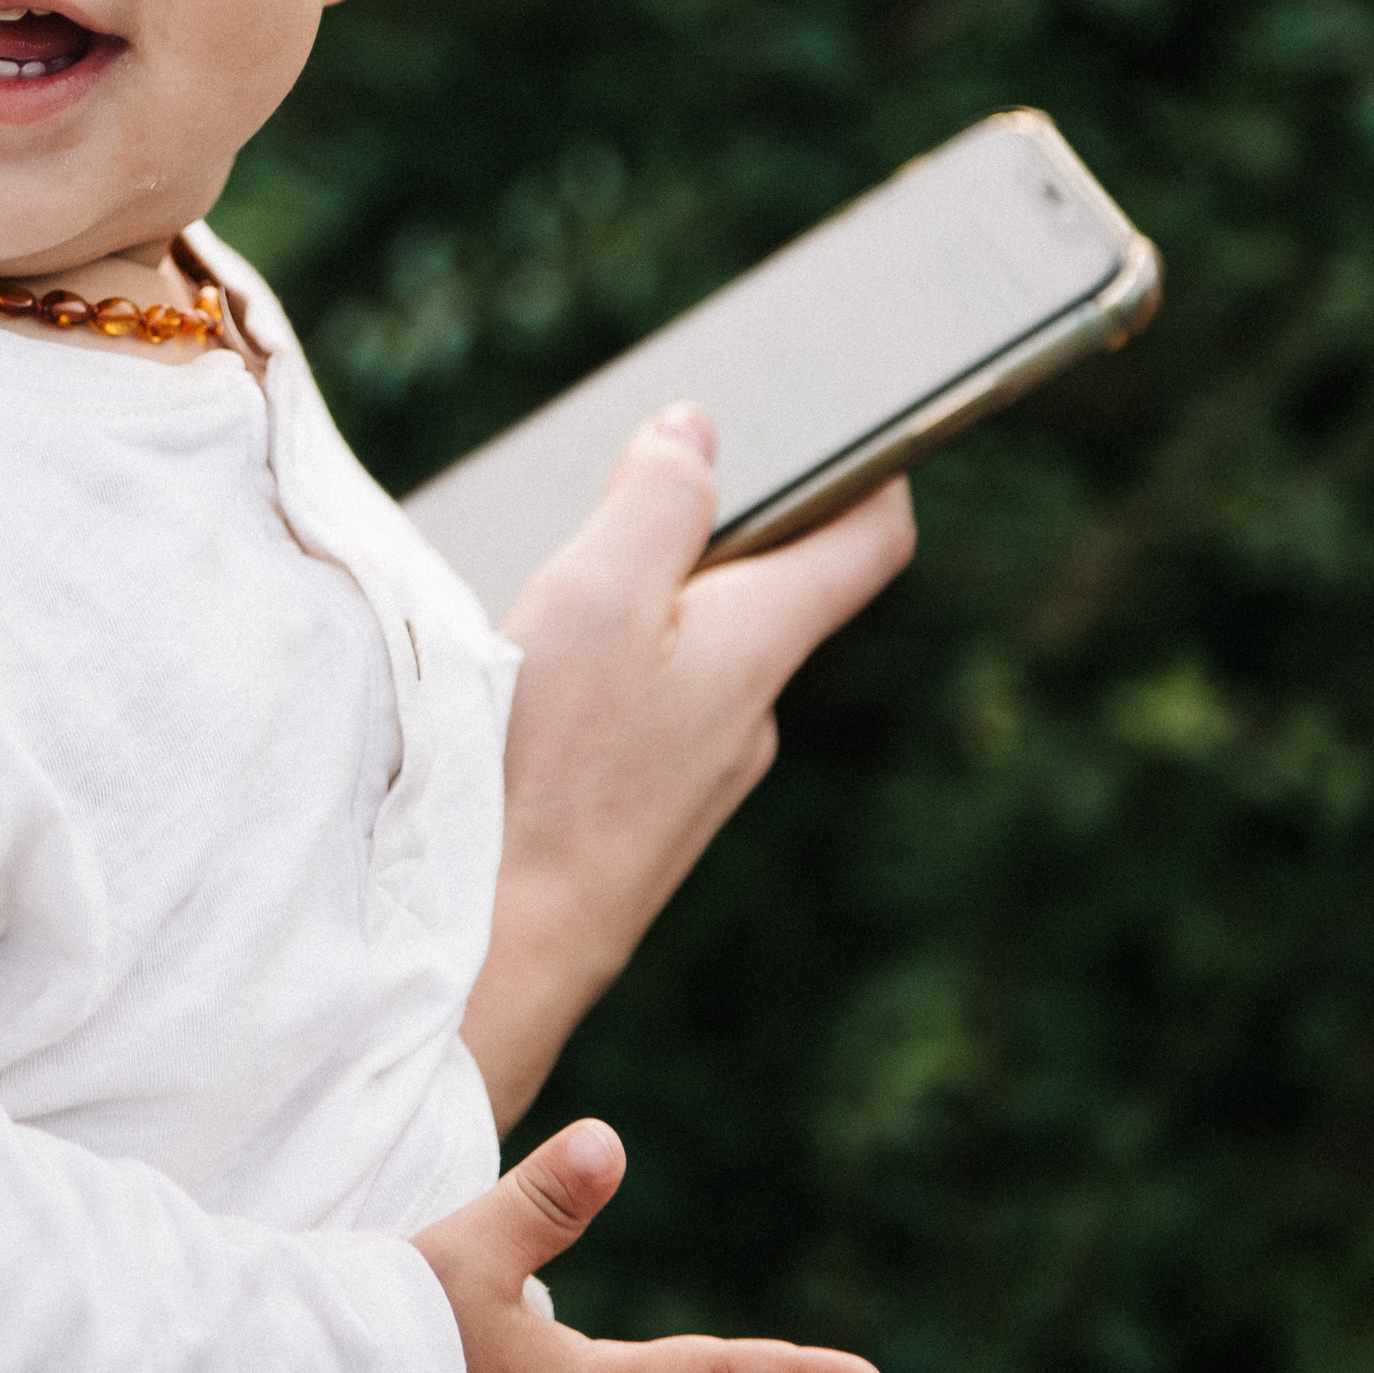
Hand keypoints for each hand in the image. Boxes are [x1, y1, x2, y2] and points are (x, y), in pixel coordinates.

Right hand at [460, 409, 914, 1129]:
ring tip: (555, 594)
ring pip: (696, 660)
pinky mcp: (645, 820)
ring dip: (647, 612)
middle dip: (716, 532)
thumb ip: (654, 502)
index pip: (867, 541)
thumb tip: (698, 432)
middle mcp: (751, 712)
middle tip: (634, 484)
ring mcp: (700, 776)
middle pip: (768, 593)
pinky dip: (610, 680)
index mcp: (761, 641)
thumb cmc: (548, 766)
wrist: (500, 951)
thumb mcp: (597, 594)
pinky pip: (648, 718)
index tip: (861, 421)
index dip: (873, 468)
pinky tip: (534, 691)